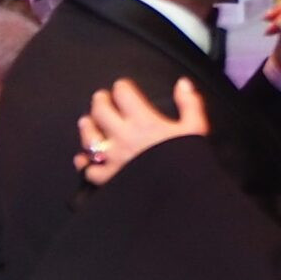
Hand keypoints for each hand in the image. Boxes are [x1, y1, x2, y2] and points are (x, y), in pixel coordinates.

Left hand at [76, 77, 208, 184]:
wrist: (181, 195)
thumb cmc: (188, 162)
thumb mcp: (195, 130)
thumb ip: (190, 104)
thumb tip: (183, 84)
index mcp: (143, 122)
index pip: (123, 94)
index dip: (122, 87)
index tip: (123, 87)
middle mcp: (123, 136)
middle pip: (100, 110)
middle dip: (100, 100)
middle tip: (102, 98)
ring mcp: (113, 157)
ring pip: (89, 137)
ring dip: (87, 127)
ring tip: (88, 122)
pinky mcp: (109, 177)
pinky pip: (89, 169)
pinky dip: (85, 163)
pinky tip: (84, 159)